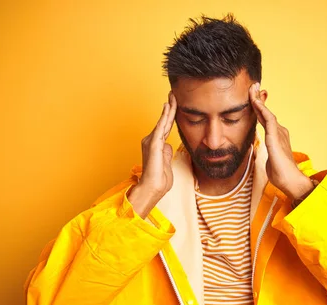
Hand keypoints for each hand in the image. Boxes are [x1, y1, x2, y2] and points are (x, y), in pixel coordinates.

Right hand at [128, 92, 176, 217]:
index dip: (170, 115)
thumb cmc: (159, 180)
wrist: (153, 188)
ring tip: (173, 96)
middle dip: (169, 107)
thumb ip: (166, 152)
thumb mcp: (166, 162)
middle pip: (163, 121)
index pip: (165, 127)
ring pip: (162, 121)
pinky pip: (160, 126)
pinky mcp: (154, 143)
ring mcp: (152, 141)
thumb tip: (168, 145)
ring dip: (168, 108)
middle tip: (173, 94)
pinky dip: (165, 116)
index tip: (174, 105)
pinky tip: (168, 107)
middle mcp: (151, 140)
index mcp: (156, 145)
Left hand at [248, 83, 313, 199]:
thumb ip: (268, 154)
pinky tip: (255, 101)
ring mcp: (278, 133)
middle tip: (252, 86)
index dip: (259, 108)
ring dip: (258, 100)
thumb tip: (267, 155)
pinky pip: (267, 119)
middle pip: (266, 112)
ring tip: (252, 89)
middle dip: (259, 99)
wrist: (291, 181)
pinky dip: (261, 109)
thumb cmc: (281, 174)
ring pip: (266, 113)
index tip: (252, 98)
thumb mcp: (271, 161)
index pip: (265, 119)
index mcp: (277, 137)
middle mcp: (279, 132)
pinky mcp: (276, 137)